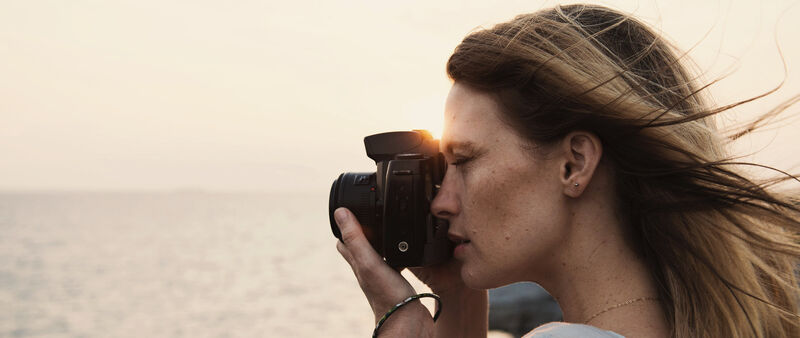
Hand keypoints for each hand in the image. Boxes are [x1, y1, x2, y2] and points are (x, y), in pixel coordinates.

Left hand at [334, 208, 432, 334]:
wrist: (408, 321)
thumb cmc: (387, 295)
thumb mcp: (369, 261)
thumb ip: (356, 238)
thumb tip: (340, 213)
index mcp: (359, 263)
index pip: (345, 240)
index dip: (346, 224)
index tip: (351, 209)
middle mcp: (368, 269)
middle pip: (362, 245)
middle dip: (365, 230)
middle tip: (371, 215)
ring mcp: (383, 276)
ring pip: (380, 253)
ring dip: (383, 241)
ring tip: (390, 227)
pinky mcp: (398, 281)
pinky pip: (397, 262)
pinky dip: (400, 252)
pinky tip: (409, 250)